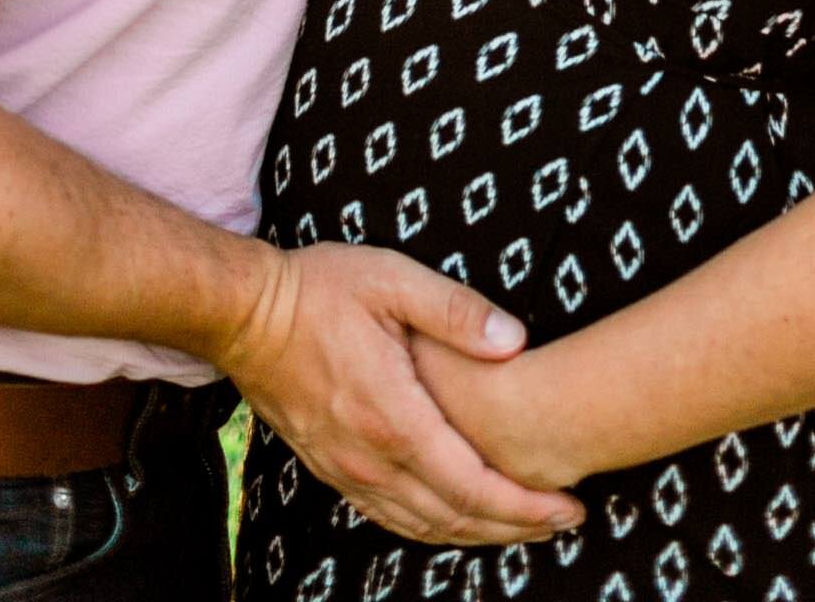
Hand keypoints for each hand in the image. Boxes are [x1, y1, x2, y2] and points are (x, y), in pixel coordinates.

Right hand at [218, 242, 586, 543]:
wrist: (244, 314)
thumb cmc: (320, 289)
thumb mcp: (392, 279)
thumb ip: (456, 311)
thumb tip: (516, 340)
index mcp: (393, 415)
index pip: (473, 483)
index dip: (526, 504)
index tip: (569, 506)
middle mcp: (370, 457)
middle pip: (454, 517)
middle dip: (515, 527)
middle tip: (565, 522)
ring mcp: (346, 469)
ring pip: (422, 526)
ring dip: (478, 535)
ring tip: (524, 527)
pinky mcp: (329, 468)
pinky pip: (388, 518)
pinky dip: (432, 529)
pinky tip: (454, 522)